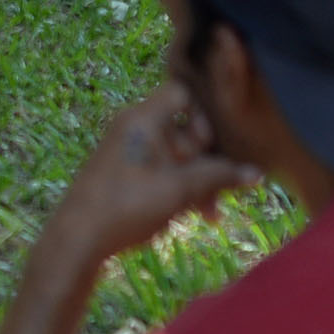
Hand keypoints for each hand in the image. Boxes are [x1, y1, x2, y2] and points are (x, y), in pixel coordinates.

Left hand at [49, 83, 252, 269]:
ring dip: (198, 181)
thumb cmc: (127, 205)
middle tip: (223, 191)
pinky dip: (180, 189)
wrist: (77, 240)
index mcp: (142, 119)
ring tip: (211, 214)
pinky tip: (195, 215)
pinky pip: (163, 173)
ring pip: (176, 158)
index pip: (181, 93)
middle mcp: (135, 129)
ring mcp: (130, 153)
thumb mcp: (178, 190)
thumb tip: (256, 173)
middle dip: (208, 161)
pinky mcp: (128, 176)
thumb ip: (218, 176)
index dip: (203, 115)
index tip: (211, 145)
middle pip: (185, 131)